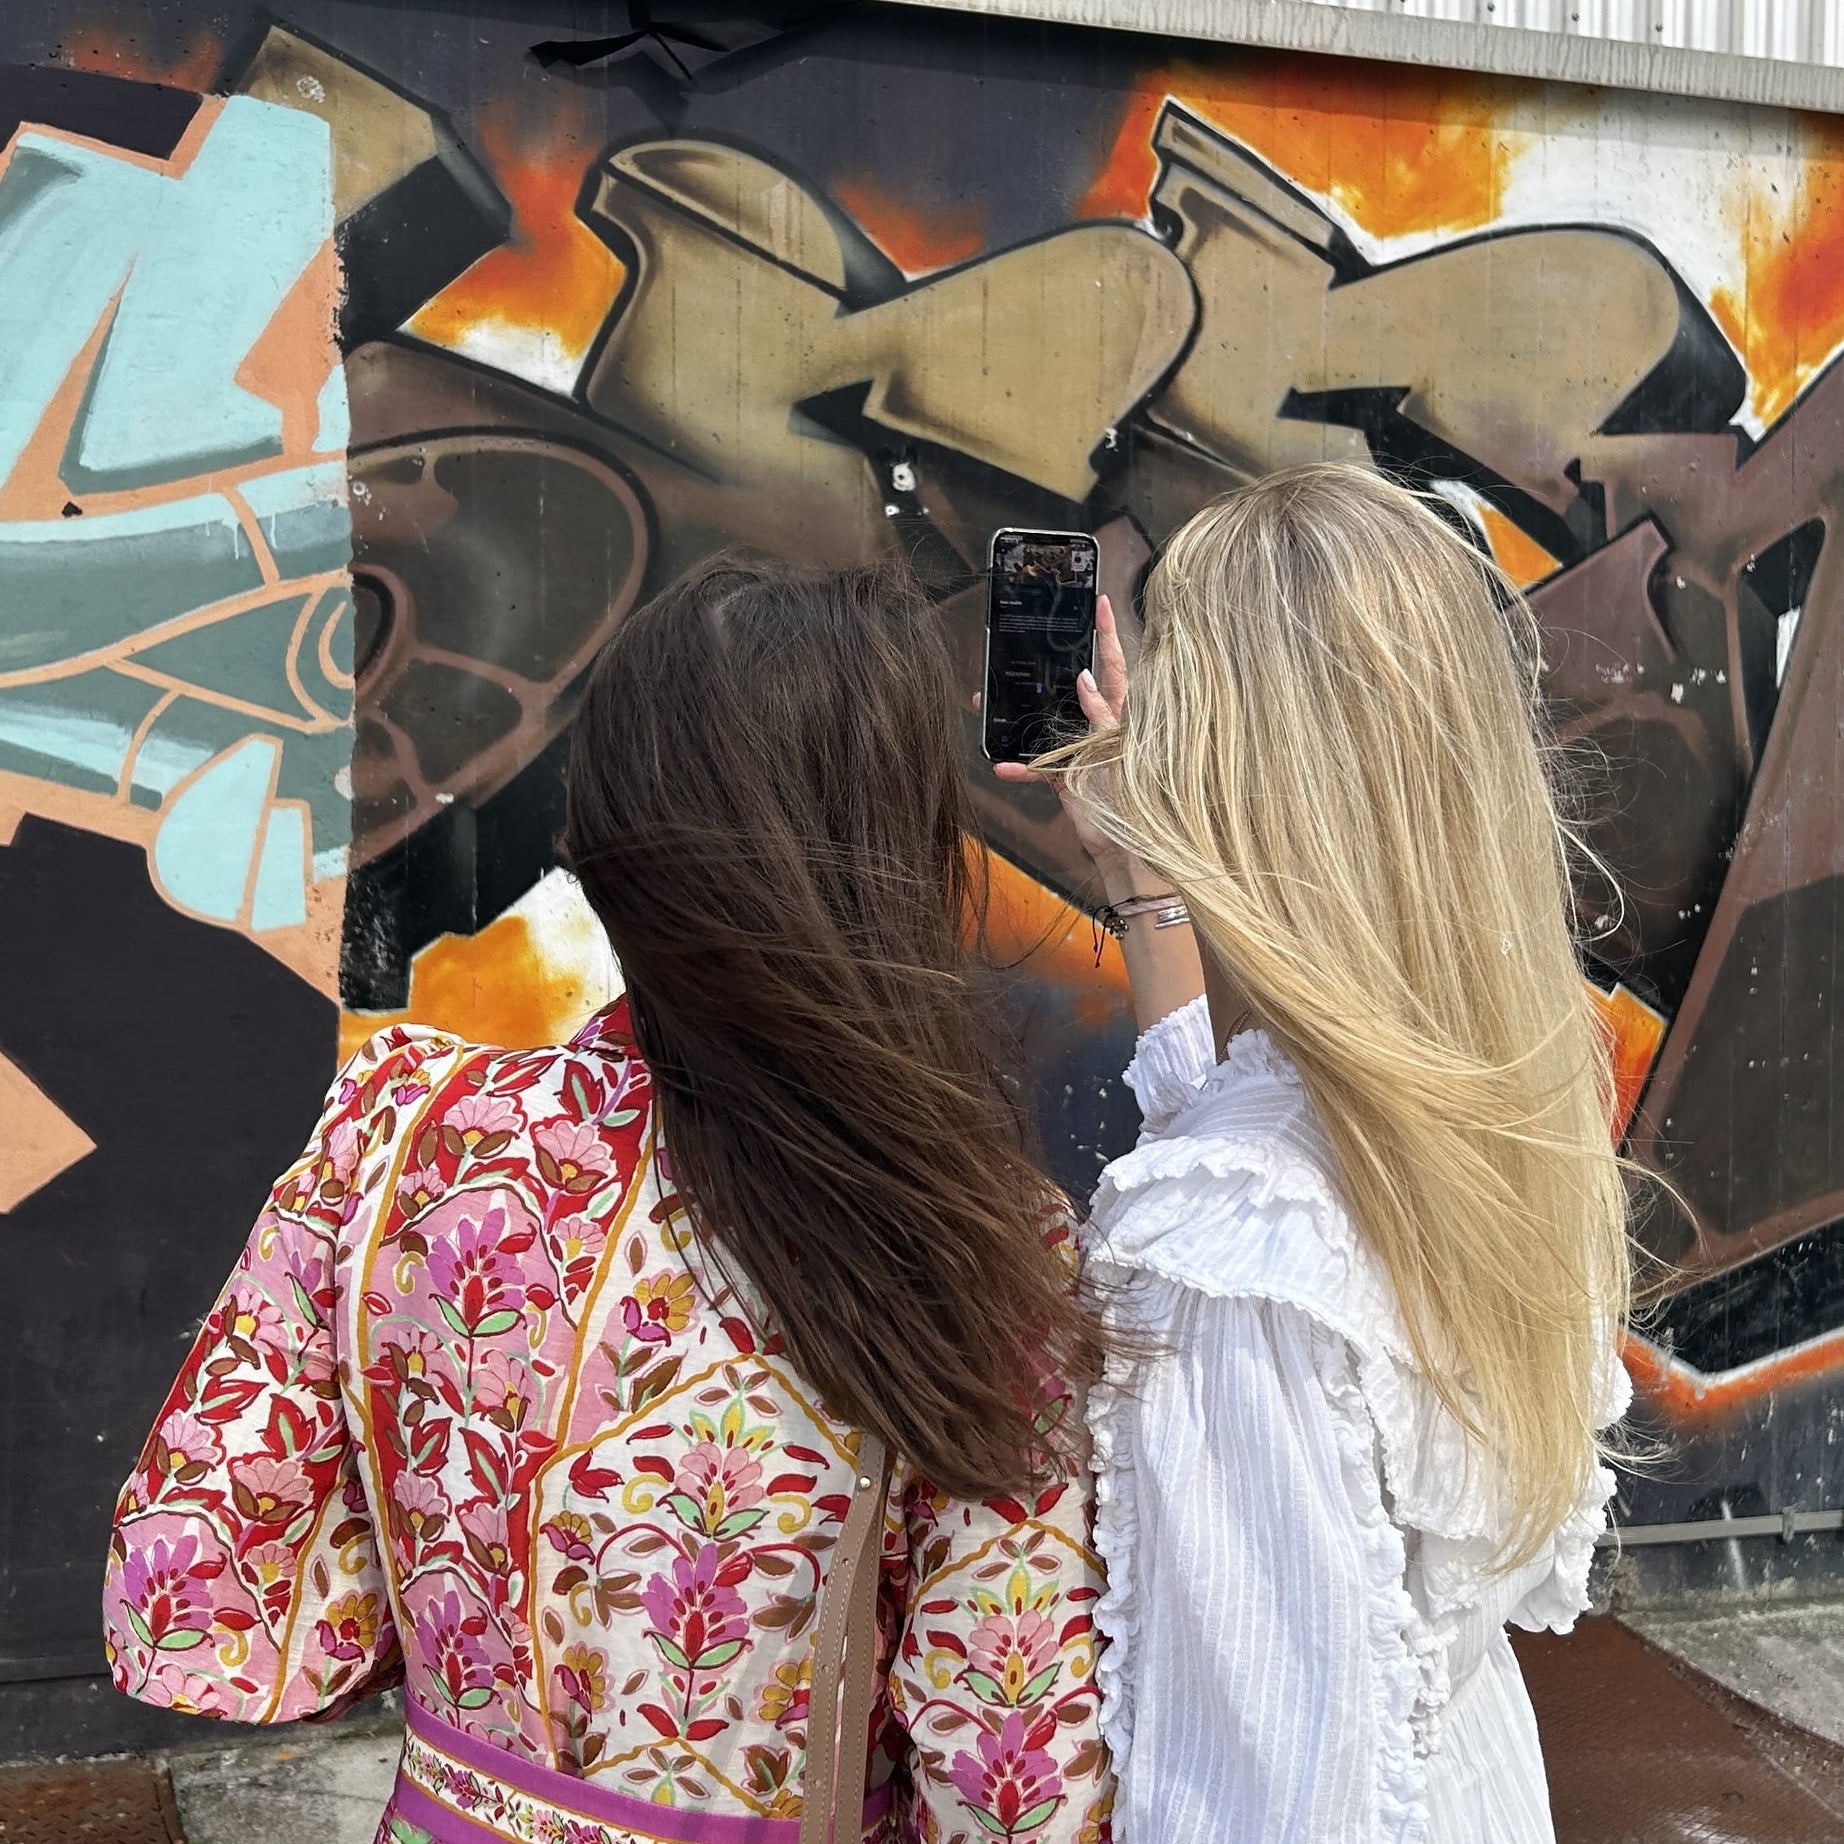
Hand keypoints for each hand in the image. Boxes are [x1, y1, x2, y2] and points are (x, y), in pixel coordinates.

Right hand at [991, 594, 1140, 887]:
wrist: (1128, 850)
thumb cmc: (1139, 800)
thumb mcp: (1123, 751)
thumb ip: (1103, 717)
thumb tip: (1082, 678)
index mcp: (1123, 714)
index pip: (1114, 665)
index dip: (1108, 633)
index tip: (1100, 600)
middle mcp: (1101, 725)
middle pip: (1072, 685)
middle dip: (1046, 667)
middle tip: (1024, 644)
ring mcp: (1082, 747)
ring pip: (1045, 721)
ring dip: (1017, 715)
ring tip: (986, 702)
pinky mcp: (1067, 774)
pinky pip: (1038, 765)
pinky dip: (1021, 767)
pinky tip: (1001, 767)